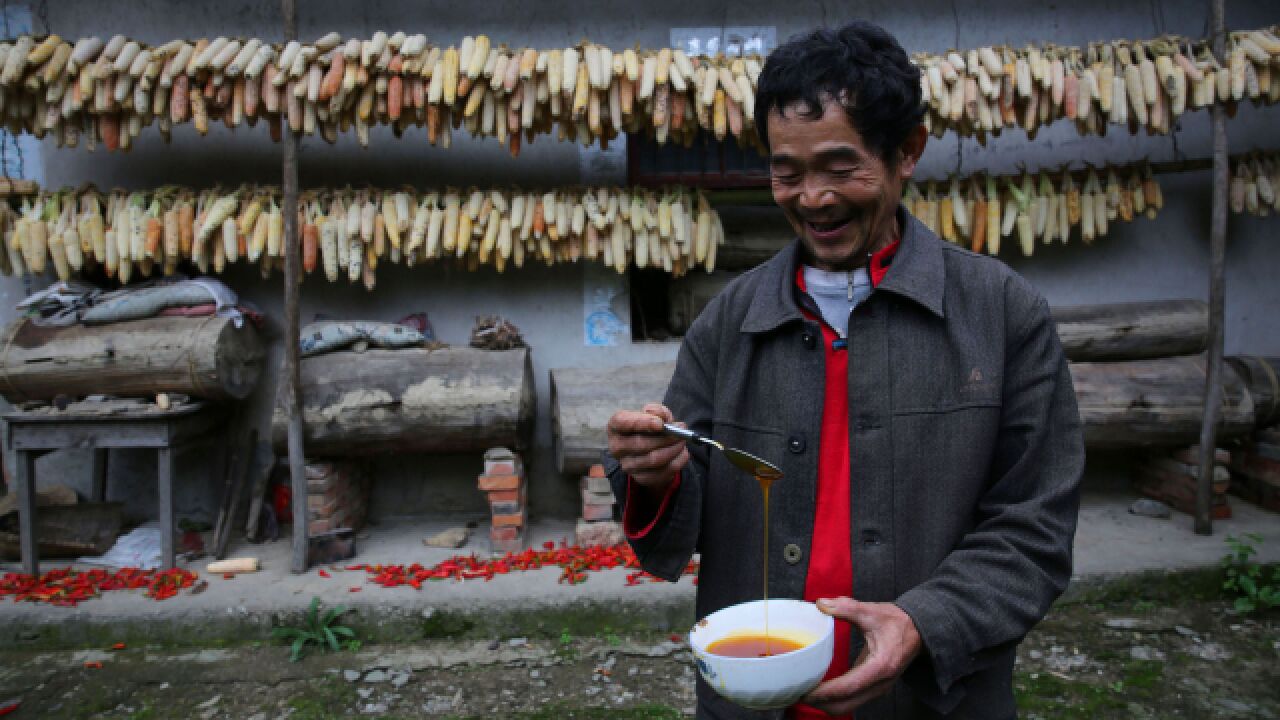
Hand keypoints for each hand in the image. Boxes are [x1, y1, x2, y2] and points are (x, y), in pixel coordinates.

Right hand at [606, 403, 688, 492]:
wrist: (649, 448)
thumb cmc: (648, 426)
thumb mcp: (652, 413)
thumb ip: (657, 411)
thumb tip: (662, 419)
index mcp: (615, 426)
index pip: (623, 423)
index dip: (642, 423)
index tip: (661, 424)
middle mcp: (617, 447)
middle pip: (641, 444)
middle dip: (666, 437)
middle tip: (681, 431)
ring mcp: (628, 465)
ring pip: (654, 459)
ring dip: (674, 449)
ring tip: (683, 441)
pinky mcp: (641, 478)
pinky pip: (663, 471)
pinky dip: (677, 461)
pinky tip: (682, 452)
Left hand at [801, 597, 922, 715]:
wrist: (917, 631)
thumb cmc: (896, 622)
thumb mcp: (871, 611)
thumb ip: (846, 607)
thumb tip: (821, 604)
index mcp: (880, 666)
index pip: (848, 687)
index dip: (825, 692)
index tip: (805, 691)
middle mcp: (880, 683)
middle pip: (845, 705)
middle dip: (820, 703)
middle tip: (797, 692)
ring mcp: (878, 688)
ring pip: (848, 706)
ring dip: (826, 704)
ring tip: (804, 691)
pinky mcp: (873, 687)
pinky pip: (851, 700)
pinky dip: (834, 699)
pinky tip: (819, 689)